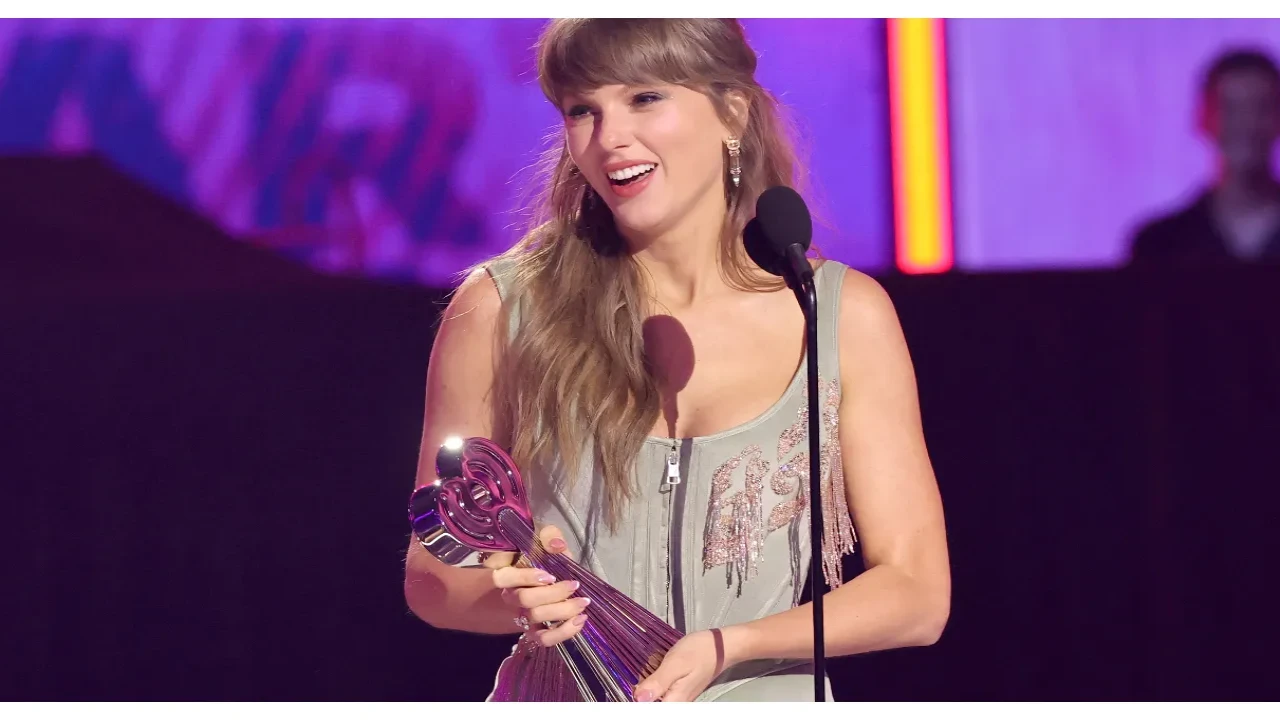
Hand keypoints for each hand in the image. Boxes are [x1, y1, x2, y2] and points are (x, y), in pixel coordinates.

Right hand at [487, 524, 589, 647]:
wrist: (508, 593)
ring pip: (535, 618)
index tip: (549, 575)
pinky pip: (543, 639)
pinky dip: (563, 632)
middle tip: (574, 584)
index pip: (502, 578)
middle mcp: (507, 595)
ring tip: (582, 602)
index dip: (525, 577)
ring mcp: (518, 615)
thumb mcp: (536, 543)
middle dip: (554, 593)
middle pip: (525, 600)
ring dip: (562, 611)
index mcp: (502, 572)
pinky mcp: (530, 631)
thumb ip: (546, 537)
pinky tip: (579, 620)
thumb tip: (557, 544)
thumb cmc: (527, 561)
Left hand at [633, 628, 737, 701]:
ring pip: (652, 696)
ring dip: (647, 682)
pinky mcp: (677, 691)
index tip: (635, 683)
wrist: (721, 646)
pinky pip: (659, 690)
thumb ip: (657, 683)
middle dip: (641, 687)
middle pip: (648, 702)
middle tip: (647, 669)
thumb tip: (639, 698)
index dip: (637, 697)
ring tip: (654, 665)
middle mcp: (676, 704)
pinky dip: (655, 678)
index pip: (647, 707)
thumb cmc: (701, 652)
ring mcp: (677, 698)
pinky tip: (659, 666)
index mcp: (674, 702)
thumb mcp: (676, 664)